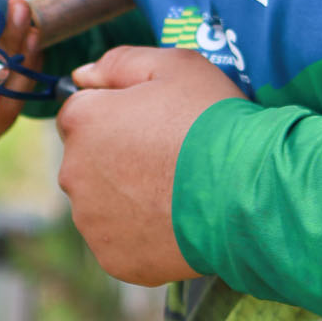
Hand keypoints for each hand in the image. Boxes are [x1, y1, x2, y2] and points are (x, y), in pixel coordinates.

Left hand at [55, 45, 243, 284]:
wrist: (247, 192)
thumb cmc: (213, 123)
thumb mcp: (174, 66)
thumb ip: (120, 62)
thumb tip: (82, 75)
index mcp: (82, 121)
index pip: (80, 110)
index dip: (118, 111)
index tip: (153, 120)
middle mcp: (74, 173)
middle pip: (88, 159)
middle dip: (117, 155)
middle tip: (168, 155)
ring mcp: (92, 221)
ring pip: (102, 202)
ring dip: (127, 195)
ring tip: (176, 190)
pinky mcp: (113, 258)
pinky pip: (120, 240)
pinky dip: (140, 233)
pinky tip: (174, 220)